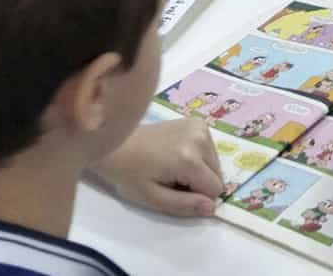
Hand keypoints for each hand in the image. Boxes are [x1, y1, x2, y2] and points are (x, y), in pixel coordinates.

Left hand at [89, 119, 222, 217]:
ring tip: (171, 165)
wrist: (115, 142)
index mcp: (189, 159)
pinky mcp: (198, 122)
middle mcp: (200, 139)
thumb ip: (183, 205)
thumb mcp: (152, 197)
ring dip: (198, 169)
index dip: (197, 196)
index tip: (175, 191)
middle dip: (198, 182)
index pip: (215, 189)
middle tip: (171, 178)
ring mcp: (200, 128)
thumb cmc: (128, 174)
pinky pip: (209, 149)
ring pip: (215, 163)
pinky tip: (176, 153)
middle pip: (217, 175)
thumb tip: (212, 209)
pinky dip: (198, 156)